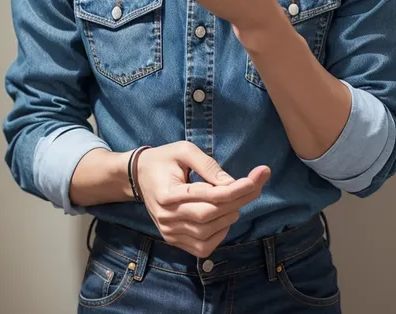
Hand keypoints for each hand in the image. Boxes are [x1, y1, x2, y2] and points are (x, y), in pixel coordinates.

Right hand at [136, 141, 270, 257]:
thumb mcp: (184, 150)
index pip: (209, 196)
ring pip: (210, 232)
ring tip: (236, 196)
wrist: (138, 178)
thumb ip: (208, 165)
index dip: (236, 189)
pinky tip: (223, 215)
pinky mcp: (174, 241)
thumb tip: (233, 184)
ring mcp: (170, 233)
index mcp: (167, 194)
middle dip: (239, 200)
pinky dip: (220, 232)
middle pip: (212, 215)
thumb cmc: (163, 160)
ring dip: (231, 214)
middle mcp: (167, 217)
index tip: (256, 178)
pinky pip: (204, 246)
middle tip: (257, 183)